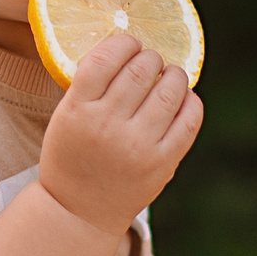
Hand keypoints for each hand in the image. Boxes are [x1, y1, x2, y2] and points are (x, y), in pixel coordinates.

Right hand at [37, 32, 202, 235]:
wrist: (79, 212)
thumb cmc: (73, 156)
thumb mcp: (65, 117)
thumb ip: (92, 86)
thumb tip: (133, 48)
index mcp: (78, 110)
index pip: (107, 58)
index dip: (124, 43)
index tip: (129, 45)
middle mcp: (107, 126)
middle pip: (141, 68)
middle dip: (150, 58)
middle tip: (151, 62)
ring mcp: (138, 146)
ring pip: (170, 88)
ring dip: (174, 74)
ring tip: (170, 76)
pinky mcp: (163, 162)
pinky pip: (189, 119)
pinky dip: (191, 101)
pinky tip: (185, 99)